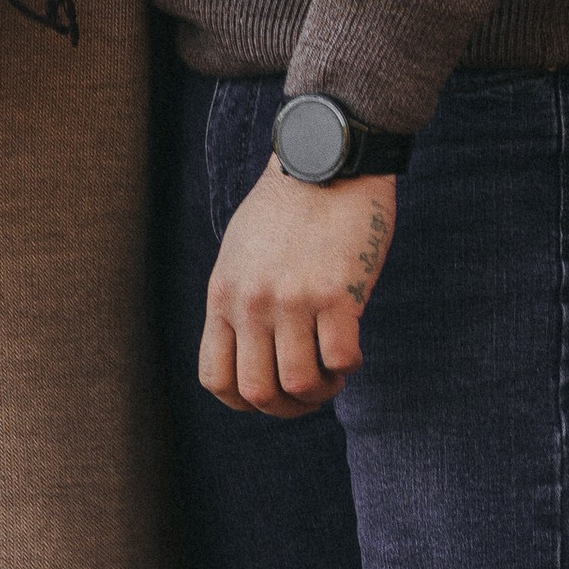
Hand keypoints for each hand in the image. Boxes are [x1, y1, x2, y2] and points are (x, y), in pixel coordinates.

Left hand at [201, 156, 397, 418]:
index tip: (271, 392)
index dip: (245, 402)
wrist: (325, 160)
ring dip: (322, 390)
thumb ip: (239, 300)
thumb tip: (253, 350)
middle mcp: (252, 303)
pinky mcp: (337, 293)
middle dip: (288, 407)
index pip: (217, 380)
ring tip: (333, 371)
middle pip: (258, 393)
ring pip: (301, 384)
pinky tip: (352, 347)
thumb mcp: (241, 253)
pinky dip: (349, 366)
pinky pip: (342, 360)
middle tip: (311, 392)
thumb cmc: (288, 207)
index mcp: (224, 295)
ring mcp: (293, 300)